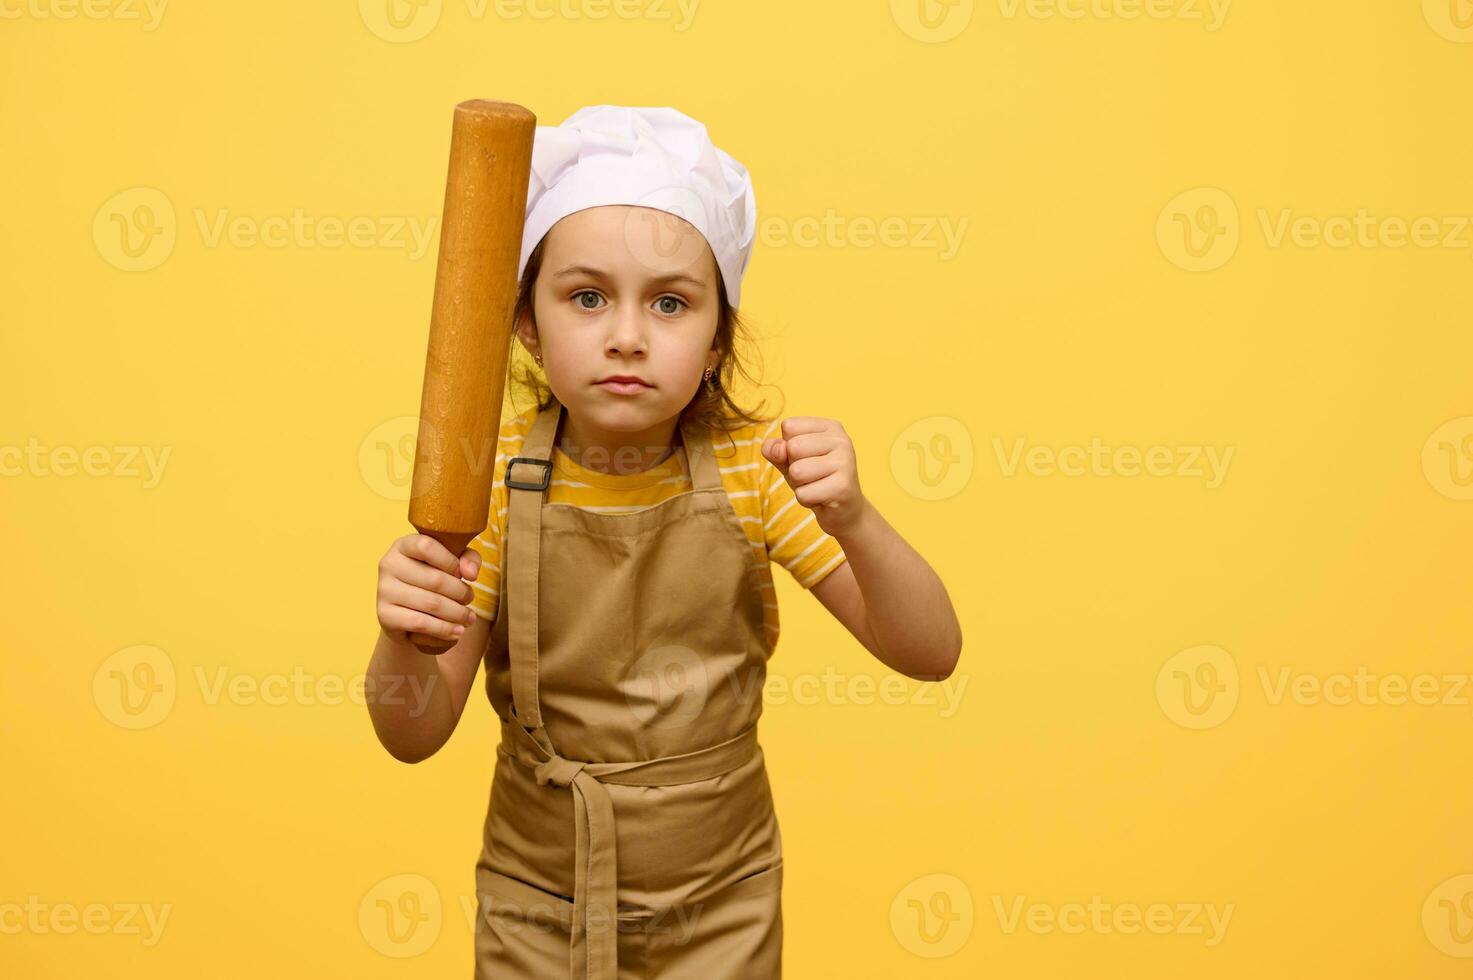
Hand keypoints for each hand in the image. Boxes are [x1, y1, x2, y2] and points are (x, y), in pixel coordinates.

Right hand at [376, 534, 483, 647]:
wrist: (407, 611)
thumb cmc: (433, 578)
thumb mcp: (453, 562)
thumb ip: (468, 559)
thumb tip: (470, 574)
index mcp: (403, 546)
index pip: (426, 546)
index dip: (449, 561)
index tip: (461, 573)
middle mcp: (389, 564)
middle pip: (435, 579)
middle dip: (461, 593)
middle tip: (470, 599)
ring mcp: (384, 590)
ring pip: (431, 604)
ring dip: (457, 613)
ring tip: (469, 618)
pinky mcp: (384, 615)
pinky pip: (421, 623)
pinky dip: (444, 629)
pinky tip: (458, 631)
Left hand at [761, 416, 865, 536]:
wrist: (843, 510)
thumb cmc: (814, 479)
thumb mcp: (789, 460)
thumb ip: (775, 449)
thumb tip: (778, 449)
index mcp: (830, 427)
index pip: (789, 427)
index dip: (787, 448)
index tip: (807, 458)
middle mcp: (841, 440)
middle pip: (792, 447)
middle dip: (794, 468)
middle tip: (812, 476)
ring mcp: (845, 462)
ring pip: (797, 471)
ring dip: (799, 485)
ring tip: (817, 486)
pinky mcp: (842, 486)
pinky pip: (803, 494)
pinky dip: (806, 500)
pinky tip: (822, 498)